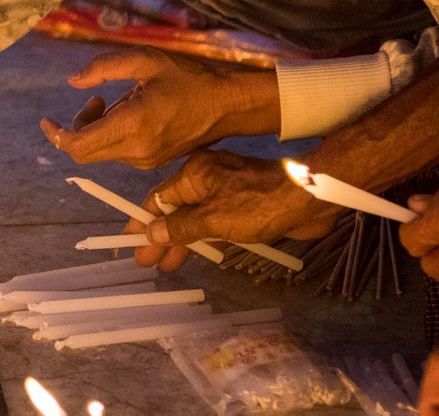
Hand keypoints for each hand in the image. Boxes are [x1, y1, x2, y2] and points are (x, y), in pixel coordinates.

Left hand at [40, 49, 277, 170]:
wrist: (228, 104)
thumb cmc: (189, 77)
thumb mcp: (144, 60)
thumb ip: (103, 68)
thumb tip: (73, 80)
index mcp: (132, 126)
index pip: (78, 145)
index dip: (56, 134)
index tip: (46, 120)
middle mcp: (136, 150)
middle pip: (85, 152)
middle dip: (77, 126)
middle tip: (95, 98)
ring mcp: (145, 160)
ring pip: (101, 152)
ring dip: (97, 128)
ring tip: (118, 100)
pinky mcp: (153, 161)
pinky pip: (119, 152)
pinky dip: (112, 134)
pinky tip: (130, 111)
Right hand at [137, 149, 338, 272]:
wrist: (308, 199)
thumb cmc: (257, 206)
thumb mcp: (213, 219)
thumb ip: (181, 228)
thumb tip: (152, 233)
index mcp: (193, 173)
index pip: (158, 199)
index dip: (142, 222)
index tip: (129, 242)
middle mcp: (206, 178)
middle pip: (176, 210)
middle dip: (162, 237)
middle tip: (147, 263)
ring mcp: (226, 191)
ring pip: (196, 219)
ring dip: (183, 241)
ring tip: (168, 266)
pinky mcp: (244, 205)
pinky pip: (216, 222)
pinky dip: (205, 237)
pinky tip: (198, 254)